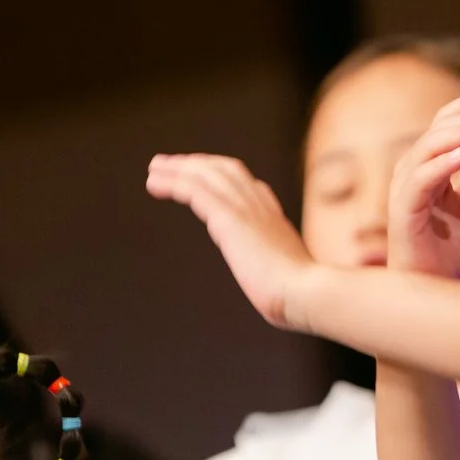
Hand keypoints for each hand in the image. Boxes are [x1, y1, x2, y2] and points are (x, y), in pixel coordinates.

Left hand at [147, 155, 313, 330]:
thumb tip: (279, 289)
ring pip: (207, 174)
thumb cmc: (301, 296)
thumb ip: (279, 272)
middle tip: (170, 164)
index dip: (222, 176)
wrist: (306, 293)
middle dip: (197, 164)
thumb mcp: (290, 277)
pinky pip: (195, 189)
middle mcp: (261, 206)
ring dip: (178, 168)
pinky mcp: (230, 218)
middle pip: (225, 170)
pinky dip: (173, 182)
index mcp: (274, 219)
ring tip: (154, 168)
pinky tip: (154, 183)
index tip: (204, 177)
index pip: (248, 185)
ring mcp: (246, 209)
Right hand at [390, 87, 459, 278]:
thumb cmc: (447, 246)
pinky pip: (420, 181)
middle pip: (439, 131)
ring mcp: (404, 190)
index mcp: (428, 166)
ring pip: (429, 149)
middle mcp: (411, 171)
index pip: (444, 125)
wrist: (435, 286)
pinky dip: (441, 165)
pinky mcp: (403, 211)